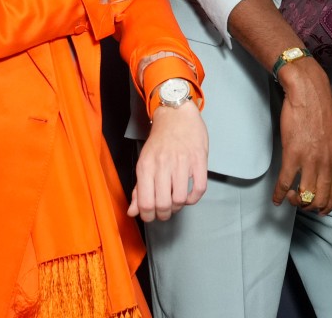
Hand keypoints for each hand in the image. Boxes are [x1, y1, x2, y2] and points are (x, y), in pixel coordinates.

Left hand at [128, 101, 207, 221]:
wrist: (176, 113)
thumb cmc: (160, 139)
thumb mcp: (145, 161)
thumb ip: (138, 188)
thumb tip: (133, 212)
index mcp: (146, 166)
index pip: (145, 203)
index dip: (148, 216)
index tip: (152, 215)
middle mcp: (163, 164)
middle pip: (163, 204)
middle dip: (164, 214)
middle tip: (165, 211)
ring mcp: (182, 162)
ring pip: (180, 199)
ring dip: (178, 207)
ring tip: (176, 202)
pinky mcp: (199, 159)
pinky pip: (199, 188)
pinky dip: (194, 199)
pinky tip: (189, 196)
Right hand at [273, 57, 331, 214]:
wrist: (308, 93)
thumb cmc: (323, 107)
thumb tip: (331, 163)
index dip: (330, 204)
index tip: (323, 208)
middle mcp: (326, 162)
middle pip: (322, 197)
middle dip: (312, 207)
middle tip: (304, 204)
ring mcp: (309, 160)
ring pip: (305, 194)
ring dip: (296, 201)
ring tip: (290, 199)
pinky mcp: (292, 154)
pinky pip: (285, 182)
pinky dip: (279, 194)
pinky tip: (276, 198)